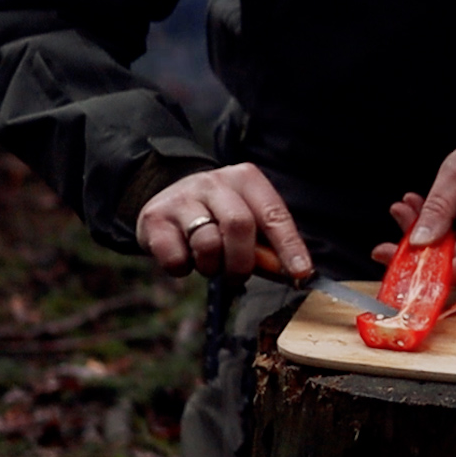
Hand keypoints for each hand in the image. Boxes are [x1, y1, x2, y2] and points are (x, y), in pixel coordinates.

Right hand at [136, 163, 312, 280]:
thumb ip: (268, 245)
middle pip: (239, 225)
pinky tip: (184, 257)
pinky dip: (183, 268)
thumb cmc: (218, 217)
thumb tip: (295, 274)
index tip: (300, 274)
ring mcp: (182, 197)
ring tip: (209, 263)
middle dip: (243, 262)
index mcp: (246, 180)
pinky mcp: (155, 218)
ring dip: (212, 267)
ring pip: (207, 243)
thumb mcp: (247, 220)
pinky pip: (176, 257)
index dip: (289, 247)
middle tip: (238, 276)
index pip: (274, 215)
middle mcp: (214, 182)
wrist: (167, 200)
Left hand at [372, 135, 455, 283]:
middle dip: (420, 242)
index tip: (393, 251)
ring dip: (430, 237)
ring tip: (412, 207)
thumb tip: (418, 242)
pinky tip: (429, 215)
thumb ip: (437, 210)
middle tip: (400, 214)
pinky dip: (444, 236)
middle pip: (455, 263)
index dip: (424, 264)